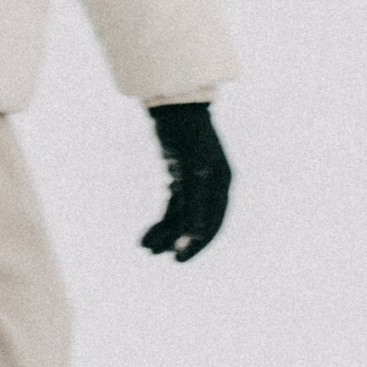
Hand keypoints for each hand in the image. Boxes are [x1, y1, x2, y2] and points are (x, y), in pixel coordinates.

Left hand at [142, 102, 230, 261]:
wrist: (174, 107)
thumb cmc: (186, 137)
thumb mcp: (190, 172)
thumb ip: (193, 205)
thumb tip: (194, 236)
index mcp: (222, 185)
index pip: (212, 224)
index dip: (196, 243)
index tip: (178, 259)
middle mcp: (212, 186)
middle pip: (196, 223)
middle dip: (178, 241)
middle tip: (159, 256)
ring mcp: (196, 182)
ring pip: (181, 216)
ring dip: (164, 232)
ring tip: (145, 248)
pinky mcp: (180, 178)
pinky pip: (173, 206)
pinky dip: (161, 220)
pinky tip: (147, 235)